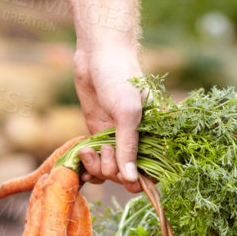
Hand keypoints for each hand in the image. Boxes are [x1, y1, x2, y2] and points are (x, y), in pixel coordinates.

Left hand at [71, 40, 143, 191]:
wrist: (98, 56)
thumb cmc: (120, 78)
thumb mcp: (127, 112)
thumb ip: (128, 146)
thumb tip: (131, 179)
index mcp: (154, 136)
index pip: (152, 173)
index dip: (138, 179)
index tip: (124, 175)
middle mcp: (137, 141)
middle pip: (126, 177)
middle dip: (112, 170)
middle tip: (104, 149)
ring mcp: (116, 140)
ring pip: (109, 173)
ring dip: (96, 168)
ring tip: (88, 150)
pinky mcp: (98, 136)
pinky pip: (95, 164)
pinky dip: (87, 167)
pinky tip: (81, 158)